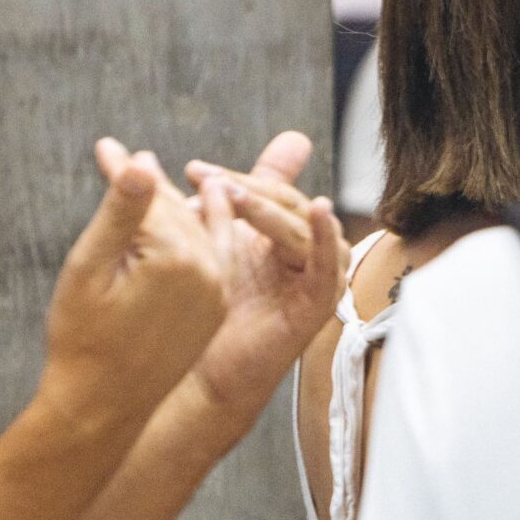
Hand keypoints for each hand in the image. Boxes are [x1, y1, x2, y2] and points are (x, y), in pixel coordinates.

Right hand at [40, 141, 228, 434]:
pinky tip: (189, 219)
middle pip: (178, 212)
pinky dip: (198, 235)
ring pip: (198, 234)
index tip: (105, 147)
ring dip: (178, 205)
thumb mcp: (91, 268)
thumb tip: (142, 163)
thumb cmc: (82, 337)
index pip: (151, 199)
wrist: (102, 404)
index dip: (124, 171)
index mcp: (180, 258)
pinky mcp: (215, 311)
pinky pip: (211, 259)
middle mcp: (211, 273)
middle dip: (149, 184)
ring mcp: (217, 294)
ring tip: (156, 178)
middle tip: (123, 154)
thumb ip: (121, 213)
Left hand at [181, 132, 346, 414]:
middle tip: (204, 177)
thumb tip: (232, 153)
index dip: (238, 178)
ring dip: (268, 210)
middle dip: (247, 189)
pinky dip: (324, 237)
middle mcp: (314, 254)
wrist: (206, 366)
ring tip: (231, 196)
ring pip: (301, 231)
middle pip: (290, 207)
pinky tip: (318, 209)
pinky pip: (326, 266)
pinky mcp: (320, 304)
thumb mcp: (218, 240)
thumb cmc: (213, 305)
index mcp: (293, 237)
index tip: (193, 171)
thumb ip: (230, 197)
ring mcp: (320, 278)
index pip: (275, 193)